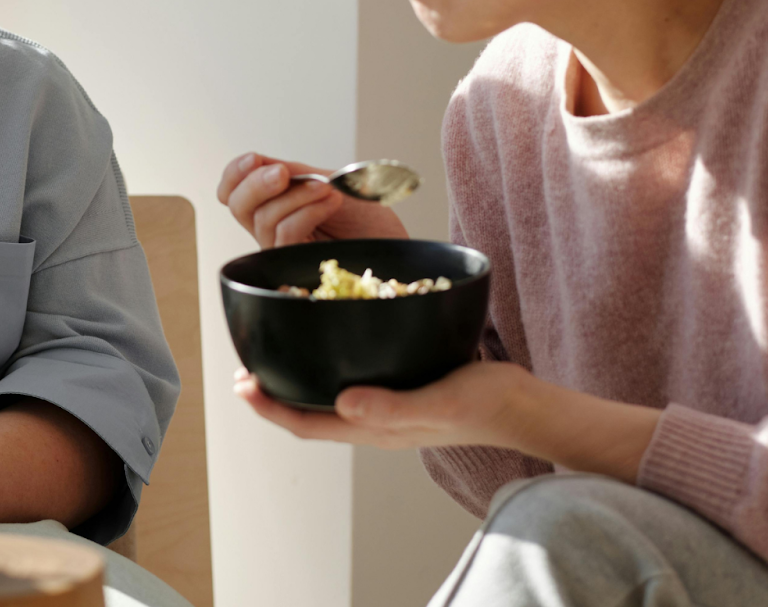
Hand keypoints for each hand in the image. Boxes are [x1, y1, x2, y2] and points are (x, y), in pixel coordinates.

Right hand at [217, 151, 409, 247]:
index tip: (254, 159)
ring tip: (328, 189)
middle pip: (237, 206)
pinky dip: (306, 211)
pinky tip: (330, 201)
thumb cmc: (368, 219)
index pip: (233, 192)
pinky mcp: (297, 265)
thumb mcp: (328, 182)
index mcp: (276, 205)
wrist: (397, 244)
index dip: (234, 174)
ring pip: (263, 219)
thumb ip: (294, 174)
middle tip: (283, 173)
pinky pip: (285, 233)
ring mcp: (284, 249)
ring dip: (296, 196)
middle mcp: (273, 228)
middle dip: (255, 183)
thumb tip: (259, 163)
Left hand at [234, 362, 660, 483]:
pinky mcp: (405, 388)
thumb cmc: (487, 403)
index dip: (270, 408)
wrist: (526, 404)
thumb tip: (343, 403)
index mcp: (376, 428)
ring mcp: (390, 406)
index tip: (241, 385)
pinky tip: (332, 339)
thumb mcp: (442, 401)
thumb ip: (394, 406)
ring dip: (300, 380)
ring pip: (330, 398)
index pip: (308, 424)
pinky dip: (332, 364)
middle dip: (275, 394)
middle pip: (311, 413)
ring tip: (276, 356)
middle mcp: (376, 420)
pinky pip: (357, 381)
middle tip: (245, 368)